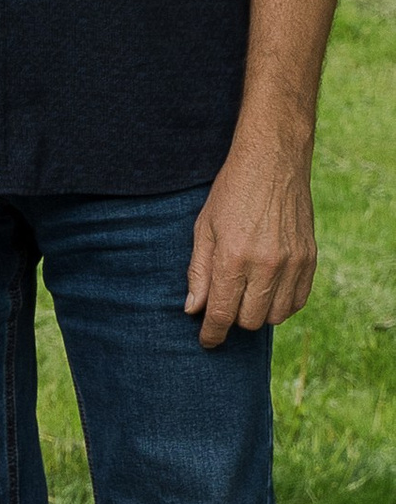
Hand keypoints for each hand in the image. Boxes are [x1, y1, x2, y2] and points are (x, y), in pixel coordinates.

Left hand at [185, 122, 318, 344]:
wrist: (272, 162)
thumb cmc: (231, 193)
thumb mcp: (204, 228)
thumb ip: (198, 272)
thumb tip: (193, 309)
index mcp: (233, 257)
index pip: (221, 314)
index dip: (211, 334)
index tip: (207, 341)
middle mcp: (266, 265)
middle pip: (249, 321)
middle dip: (233, 319)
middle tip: (224, 304)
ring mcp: (292, 263)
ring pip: (275, 316)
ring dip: (258, 313)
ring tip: (246, 295)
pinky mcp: (310, 259)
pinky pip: (297, 301)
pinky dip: (282, 304)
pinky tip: (268, 290)